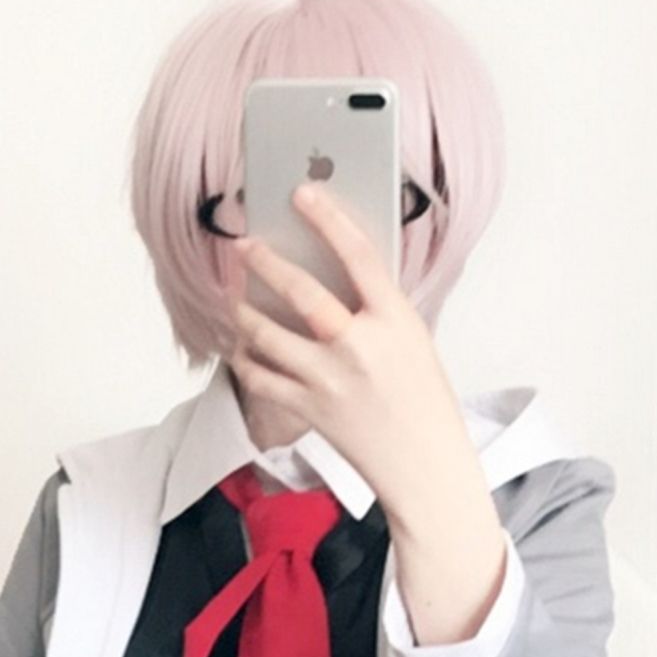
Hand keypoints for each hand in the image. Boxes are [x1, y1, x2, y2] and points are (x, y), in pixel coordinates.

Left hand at [231, 182, 479, 531]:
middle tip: (243, 246)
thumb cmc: (422, 397)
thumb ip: (377, 306)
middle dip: (265, 263)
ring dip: (243, 314)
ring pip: (268, 337)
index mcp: (394, 320)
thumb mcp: (413, 339)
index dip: (328, 218)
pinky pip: (261, 379)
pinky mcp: (310, 410)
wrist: (423, 463)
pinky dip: (245, 360)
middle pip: (301, 293)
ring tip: (232, 299)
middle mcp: (359, 347)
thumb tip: (333, 272)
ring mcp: (330, 381)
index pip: (358, 255)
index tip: (303, 193)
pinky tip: (239, 347)